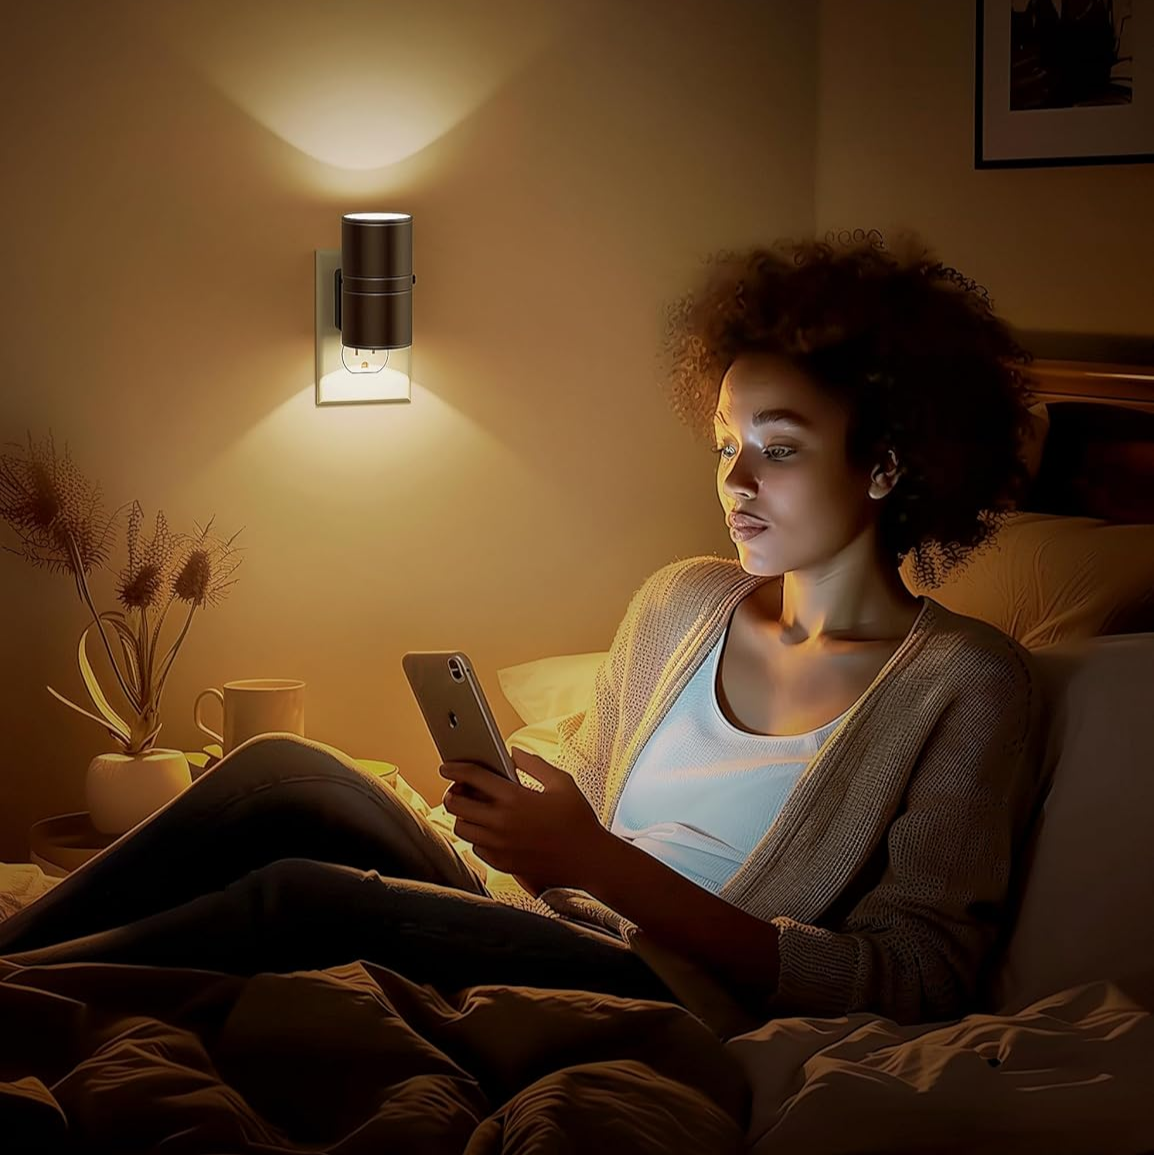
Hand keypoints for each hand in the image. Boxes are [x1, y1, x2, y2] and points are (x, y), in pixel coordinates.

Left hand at [439, 747, 606, 896]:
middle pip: (455, 805)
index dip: (454, 768)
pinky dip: (477, 837)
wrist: (589, 860)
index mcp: (514, 798)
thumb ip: (534, 763)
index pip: (472, 777)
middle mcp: (501, 822)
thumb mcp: (561, 781)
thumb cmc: (578, 819)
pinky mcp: (503, 863)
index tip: (446, 766)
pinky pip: (476, 848)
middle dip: (452, 793)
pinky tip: (490, 830)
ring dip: (462, 816)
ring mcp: (500, 845)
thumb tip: (513, 752)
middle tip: (459, 789)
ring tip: (474, 810)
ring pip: (461, 828)